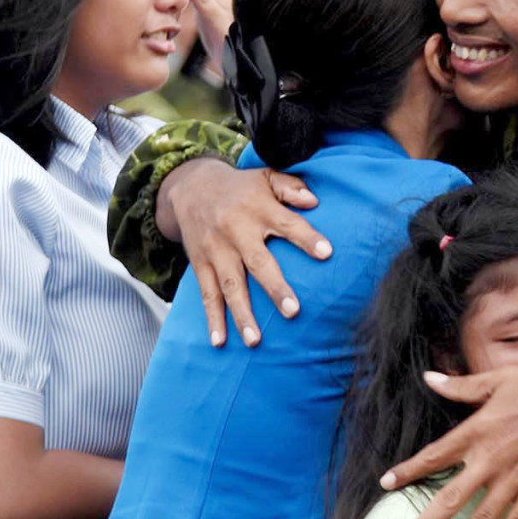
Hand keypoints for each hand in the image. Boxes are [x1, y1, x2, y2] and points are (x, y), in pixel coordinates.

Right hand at [158, 158, 331, 346]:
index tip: (327, 253)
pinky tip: (219, 341)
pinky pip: (206, 294)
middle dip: (274, 287)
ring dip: (242, 314)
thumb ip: (292, 187)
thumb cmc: (241, 188)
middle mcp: (236, 230)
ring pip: (230, 285)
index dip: (306, 238)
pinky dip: (212, 318)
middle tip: (293, 311)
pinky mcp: (200, 264)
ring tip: (256, 341)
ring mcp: (216, 250)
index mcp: (258, 208)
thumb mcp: (266, 177)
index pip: (287, 223)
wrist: (191, 186)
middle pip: (257, 261)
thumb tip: (315, 201)